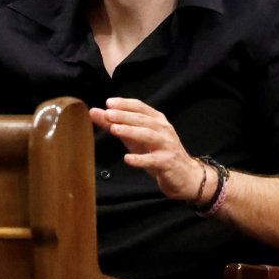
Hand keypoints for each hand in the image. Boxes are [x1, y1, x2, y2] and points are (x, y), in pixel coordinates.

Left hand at [89, 97, 204, 201]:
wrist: (184, 175)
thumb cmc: (157, 153)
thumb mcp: (135, 138)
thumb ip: (115, 124)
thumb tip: (94, 112)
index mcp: (157, 120)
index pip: (140, 107)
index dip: (125, 104)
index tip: (108, 103)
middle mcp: (163, 130)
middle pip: (143, 120)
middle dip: (125, 116)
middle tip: (108, 114)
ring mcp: (167, 146)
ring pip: (148, 135)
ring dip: (131, 131)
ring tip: (114, 130)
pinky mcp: (167, 163)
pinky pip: (153, 160)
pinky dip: (140, 159)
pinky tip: (127, 158)